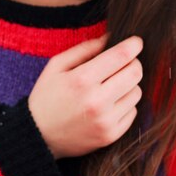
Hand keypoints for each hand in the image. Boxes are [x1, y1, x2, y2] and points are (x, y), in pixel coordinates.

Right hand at [28, 34, 142, 157]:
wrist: (39, 135)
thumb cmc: (46, 96)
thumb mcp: (56, 66)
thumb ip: (83, 49)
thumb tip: (109, 39)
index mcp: (81, 79)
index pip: (120, 56)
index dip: (133, 45)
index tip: (136, 41)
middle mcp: (97, 100)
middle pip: (134, 73)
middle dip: (133, 63)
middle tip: (124, 62)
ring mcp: (106, 120)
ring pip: (136, 92)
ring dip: (128, 84)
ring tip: (111, 85)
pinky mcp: (111, 135)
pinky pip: (133, 112)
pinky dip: (125, 103)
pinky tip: (109, 103)